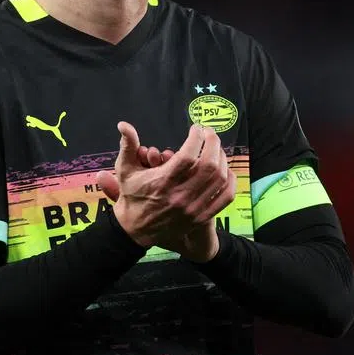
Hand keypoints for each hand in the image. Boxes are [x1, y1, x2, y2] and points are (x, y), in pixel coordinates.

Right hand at [113, 140, 220, 262]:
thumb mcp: (125, 170)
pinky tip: (225, 169)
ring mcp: (193, 208)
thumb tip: (124, 124)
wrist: (135, 230)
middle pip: (209, 165)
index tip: (196, 128)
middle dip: (213, 143)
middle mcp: (180, 196)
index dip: (196, 137)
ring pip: (220, 179)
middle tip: (209, 134)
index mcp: (162, 182)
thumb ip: (127, 145)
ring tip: (216, 149)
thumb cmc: (131, 196)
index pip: (188, 155)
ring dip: (222, 159)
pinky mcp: (200, 217)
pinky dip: (229, 181)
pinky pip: (225, 197)